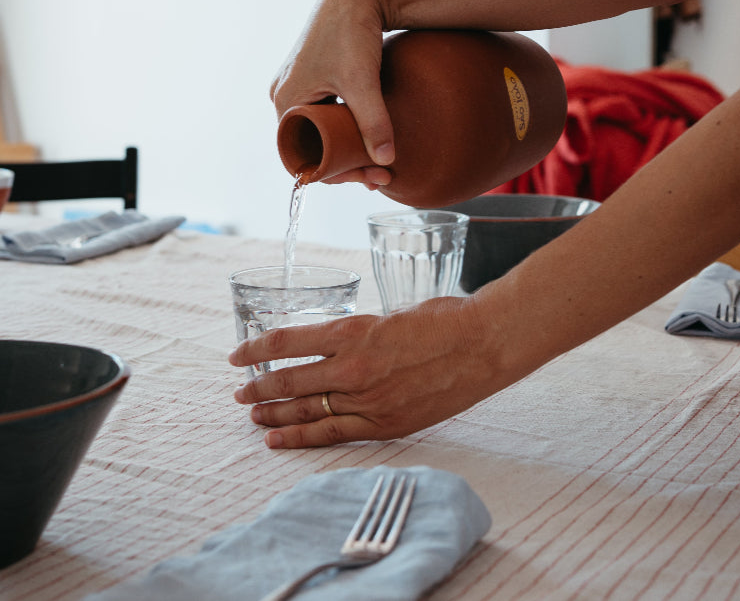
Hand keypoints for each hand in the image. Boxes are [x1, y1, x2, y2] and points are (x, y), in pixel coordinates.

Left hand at [228, 297, 506, 447]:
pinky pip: (334, 434)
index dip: (255, 348)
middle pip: (289, 381)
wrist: (484, 344)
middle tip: (239, 391)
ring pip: (306, 411)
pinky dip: (302, 438)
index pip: (286, 342)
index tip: (238, 354)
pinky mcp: (386, 424)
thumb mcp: (392, 315)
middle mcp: (353, 365)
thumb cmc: (444, 319)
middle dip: (258, 387)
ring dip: (274, 415)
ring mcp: (369, 399)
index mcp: (353, 329)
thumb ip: (361, 334)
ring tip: (252, 416)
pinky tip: (279, 441)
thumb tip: (341, 346)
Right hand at [270, 0, 394, 184]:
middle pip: (312, 147)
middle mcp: (285, 95)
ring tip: (379, 163)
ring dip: (347, 149)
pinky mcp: (314, 77)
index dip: (335, 174)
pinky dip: (345, 130)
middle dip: (345, 164)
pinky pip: (324, 115)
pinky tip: (368, 139)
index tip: (367, 179)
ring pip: (320, 132)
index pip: (303, 156)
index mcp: (286, 101)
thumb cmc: (352, 32)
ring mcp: (298, 85)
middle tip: (380, 176)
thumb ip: (374, 122)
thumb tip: (386, 160)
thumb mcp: (363, 81)